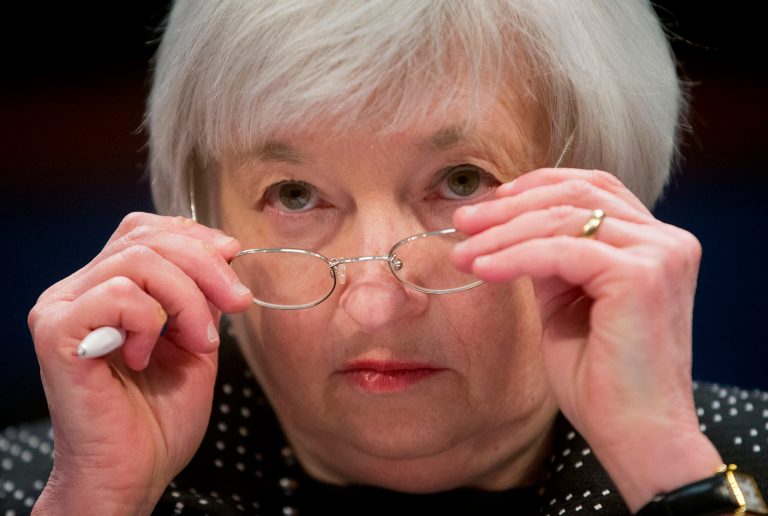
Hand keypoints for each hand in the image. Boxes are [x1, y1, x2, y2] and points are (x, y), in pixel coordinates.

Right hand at [27, 213, 252, 513]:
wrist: (134, 474)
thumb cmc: (159, 419)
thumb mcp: (196, 343)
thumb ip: (201, 297)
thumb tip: (220, 253)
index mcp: (106, 289)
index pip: (143, 231)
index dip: (192, 235)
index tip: (232, 256)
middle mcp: (78, 291)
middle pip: (146, 239)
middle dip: (206, 266)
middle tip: (237, 303)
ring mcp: (63, 309)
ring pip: (136, 260)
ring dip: (186, 300)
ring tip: (197, 344)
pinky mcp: (57, 334)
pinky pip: (116, 296)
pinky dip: (149, 322)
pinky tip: (145, 356)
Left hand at [452, 169, 721, 509]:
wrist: (636, 438)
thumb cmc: (599, 380)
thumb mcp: (565, 305)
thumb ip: (548, 261)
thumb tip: (506, 228)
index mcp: (653, 243)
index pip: (592, 188)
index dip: (535, 188)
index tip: (487, 206)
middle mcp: (666, 240)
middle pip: (576, 193)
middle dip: (510, 205)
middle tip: (462, 219)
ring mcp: (660, 254)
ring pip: (563, 219)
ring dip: (503, 231)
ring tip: (462, 251)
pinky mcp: (642, 275)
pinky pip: (560, 252)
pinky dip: (514, 257)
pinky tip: (482, 269)